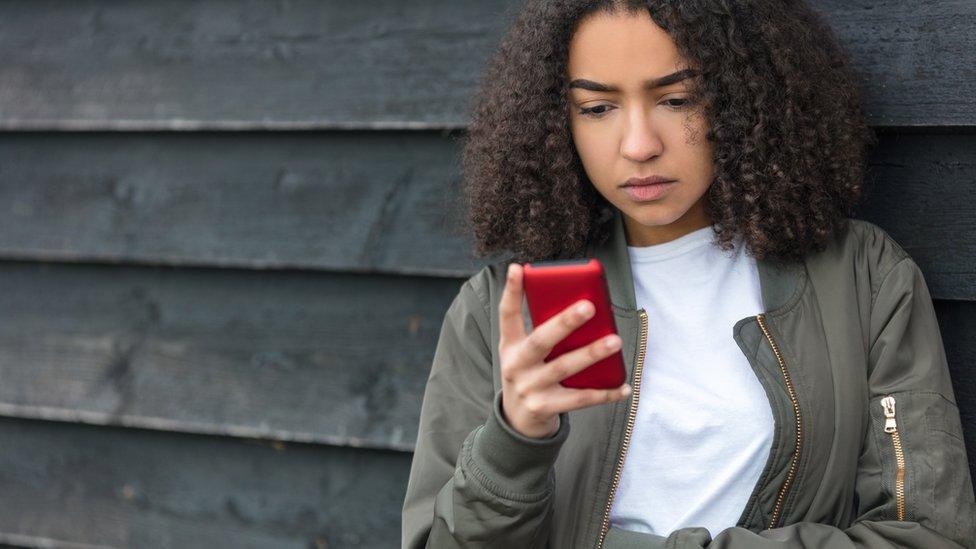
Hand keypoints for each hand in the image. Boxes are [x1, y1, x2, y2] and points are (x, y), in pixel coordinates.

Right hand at [497, 262, 631, 438]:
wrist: (517, 422)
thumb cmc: (530, 375)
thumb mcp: (525, 354)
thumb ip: (546, 334)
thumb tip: (583, 309)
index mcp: (510, 345)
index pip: (507, 314)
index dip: (512, 291)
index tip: (518, 268)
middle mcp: (516, 365)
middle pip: (541, 340)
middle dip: (565, 323)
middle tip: (589, 306)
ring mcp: (529, 388)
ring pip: (564, 368)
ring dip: (591, 354)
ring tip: (615, 341)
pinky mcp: (545, 407)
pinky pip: (579, 399)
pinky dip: (604, 393)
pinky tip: (624, 387)